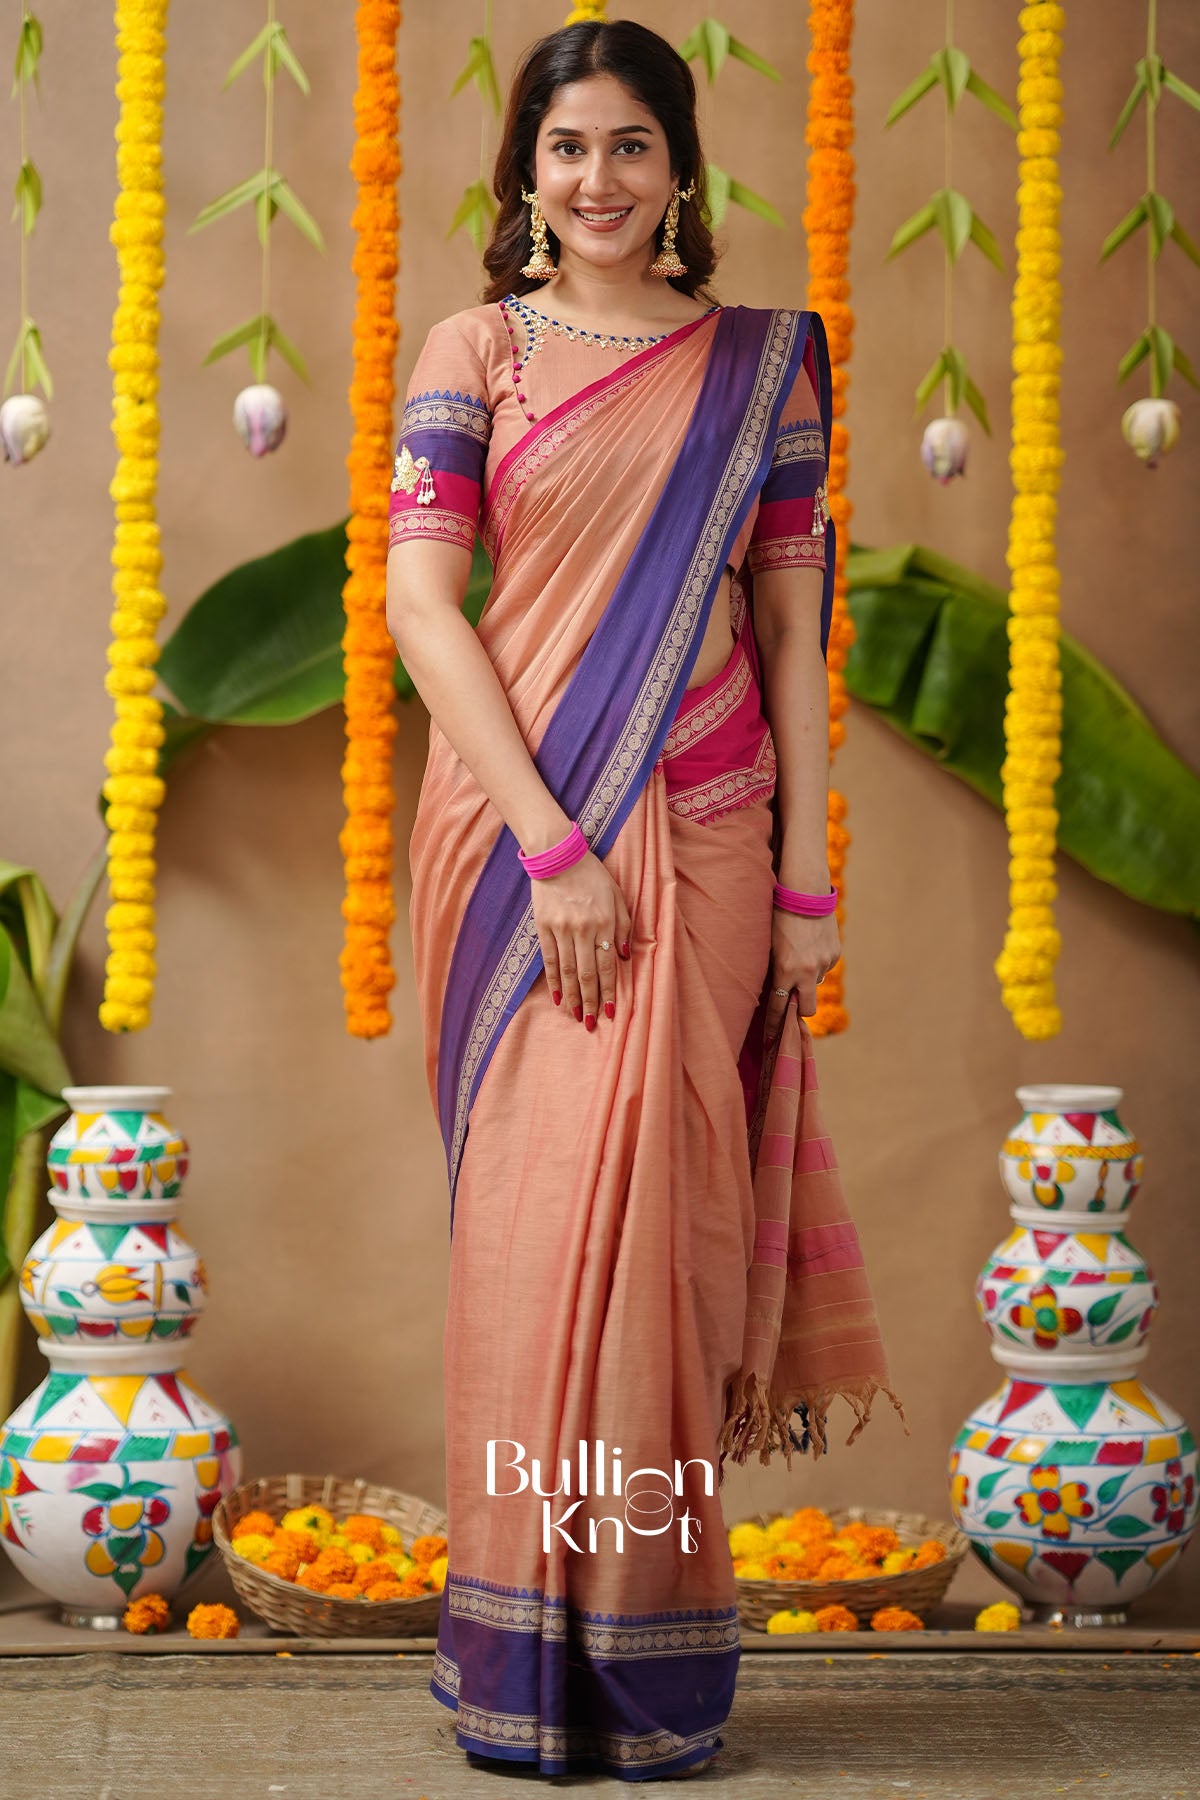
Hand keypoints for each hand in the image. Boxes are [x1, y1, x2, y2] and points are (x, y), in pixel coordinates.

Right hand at [531, 853, 632, 1029]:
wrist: (557, 855)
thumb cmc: (592, 875)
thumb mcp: (617, 895)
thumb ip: (624, 926)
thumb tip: (624, 957)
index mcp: (605, 922)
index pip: (608, 965)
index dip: (609, 990)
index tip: (611, 1011)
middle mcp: (584, 929)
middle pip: (587, 974)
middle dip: (590, 1001)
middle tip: (591, 1023)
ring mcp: (561, 929)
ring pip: (567, 971)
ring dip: (572, 997)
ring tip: (576, 1016)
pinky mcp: (543, 927)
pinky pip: (549, 960)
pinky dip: (553, 981)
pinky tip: (558, 997)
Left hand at [764, 909, 840, 1035]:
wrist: (804, 892)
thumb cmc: (777, 916)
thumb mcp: (768, 946)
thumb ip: (773, 971)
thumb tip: (774, 992)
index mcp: (786, 970)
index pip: (779, 1007)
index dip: (775, 1024)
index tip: (771, 1037)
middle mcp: (807, 971)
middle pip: (807, 1009)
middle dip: (799, 1010)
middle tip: (791, 1004)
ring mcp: (824, 962)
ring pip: (815, 984)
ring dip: (807, 979)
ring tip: (798, 958)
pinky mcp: (835, 953)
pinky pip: (824, 967)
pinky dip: (817, 963)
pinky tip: (809, 946)